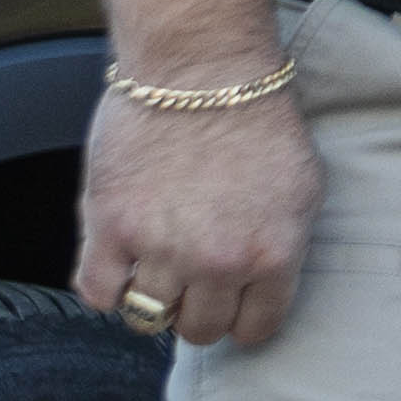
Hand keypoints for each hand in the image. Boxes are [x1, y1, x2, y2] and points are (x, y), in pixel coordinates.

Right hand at [76, 77, 323, 350]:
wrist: (203, 68)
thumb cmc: (259, 119)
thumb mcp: (303, 189)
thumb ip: (284, 247)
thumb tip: (266, 287)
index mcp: (272, 254)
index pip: (256, 329)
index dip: (244, 317)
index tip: (234, 301)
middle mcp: (217, 261)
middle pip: (200, 331)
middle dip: (199, 309)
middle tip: (194, 279)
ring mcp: (159, 248)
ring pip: (148, 319)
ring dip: (153, 298)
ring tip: (158, 265)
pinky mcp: (109, 227)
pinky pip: (96, 294)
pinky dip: (107, 285)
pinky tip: (121, 261)